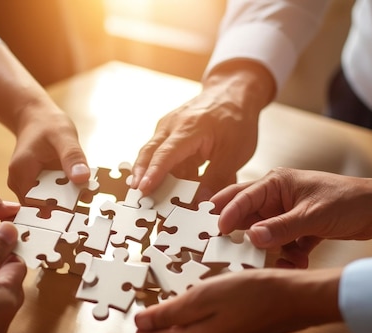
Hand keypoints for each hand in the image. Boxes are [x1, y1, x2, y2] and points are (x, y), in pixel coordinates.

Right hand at [0, 43, 89, 200]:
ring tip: (89, 193)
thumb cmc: (47, 124)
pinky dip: (69, 194)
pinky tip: (85, 189)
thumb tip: (82, 178)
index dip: (58, 211)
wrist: (36, 118)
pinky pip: (54, 196)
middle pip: (44, 207)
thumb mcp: (64, 136)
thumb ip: (72, 157)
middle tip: (89, 201)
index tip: (80, 209)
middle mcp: (20, 184)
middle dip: (67, 207)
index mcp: (21, 174)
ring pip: (50, 203)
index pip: (37, 205)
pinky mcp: (39, 186)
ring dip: (71, 201)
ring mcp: (28, 186)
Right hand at [130, 61, 274, 199]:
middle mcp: (172, 126)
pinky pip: (160, 155)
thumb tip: (201, 202)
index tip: (143, 189)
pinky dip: (160, 172)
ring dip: (148, 176)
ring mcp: (167, 129)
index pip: (165, 154)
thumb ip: (216, 178)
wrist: (232, 92)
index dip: (154, 174)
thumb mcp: (234, 152)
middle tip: (136, 198)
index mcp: (189, 128)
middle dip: (140, 176)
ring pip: (151, 155)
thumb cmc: (235, 119)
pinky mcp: (168, 135)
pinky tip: (162, 188)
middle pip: (148, 153)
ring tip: (145, 198)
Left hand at [135, 268, 341, 332]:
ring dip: (177, 332)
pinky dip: (196, 327)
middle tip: (145, 328)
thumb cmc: (253, 292)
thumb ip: (172, 311)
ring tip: (165, 321)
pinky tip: (196, 315)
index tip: (135, 329)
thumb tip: (143, 323)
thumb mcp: (205, 296)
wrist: (296, 298)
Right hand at [211, 168, 371, 266]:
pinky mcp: (298, 227)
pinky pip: (283, 243)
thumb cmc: (348, 201)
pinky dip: (289, 254)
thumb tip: (252, 238)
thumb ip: (280, 228)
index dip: (228, 214)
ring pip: (265, 233)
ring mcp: (287, 212)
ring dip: (271, 248)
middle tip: (220, 245)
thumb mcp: (312, 216)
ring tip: (284, 261)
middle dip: (238, 231)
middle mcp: (277, 196)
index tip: (216, 232)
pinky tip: (300, 262)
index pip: (243, 197)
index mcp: (276, 183)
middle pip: (247, 214)